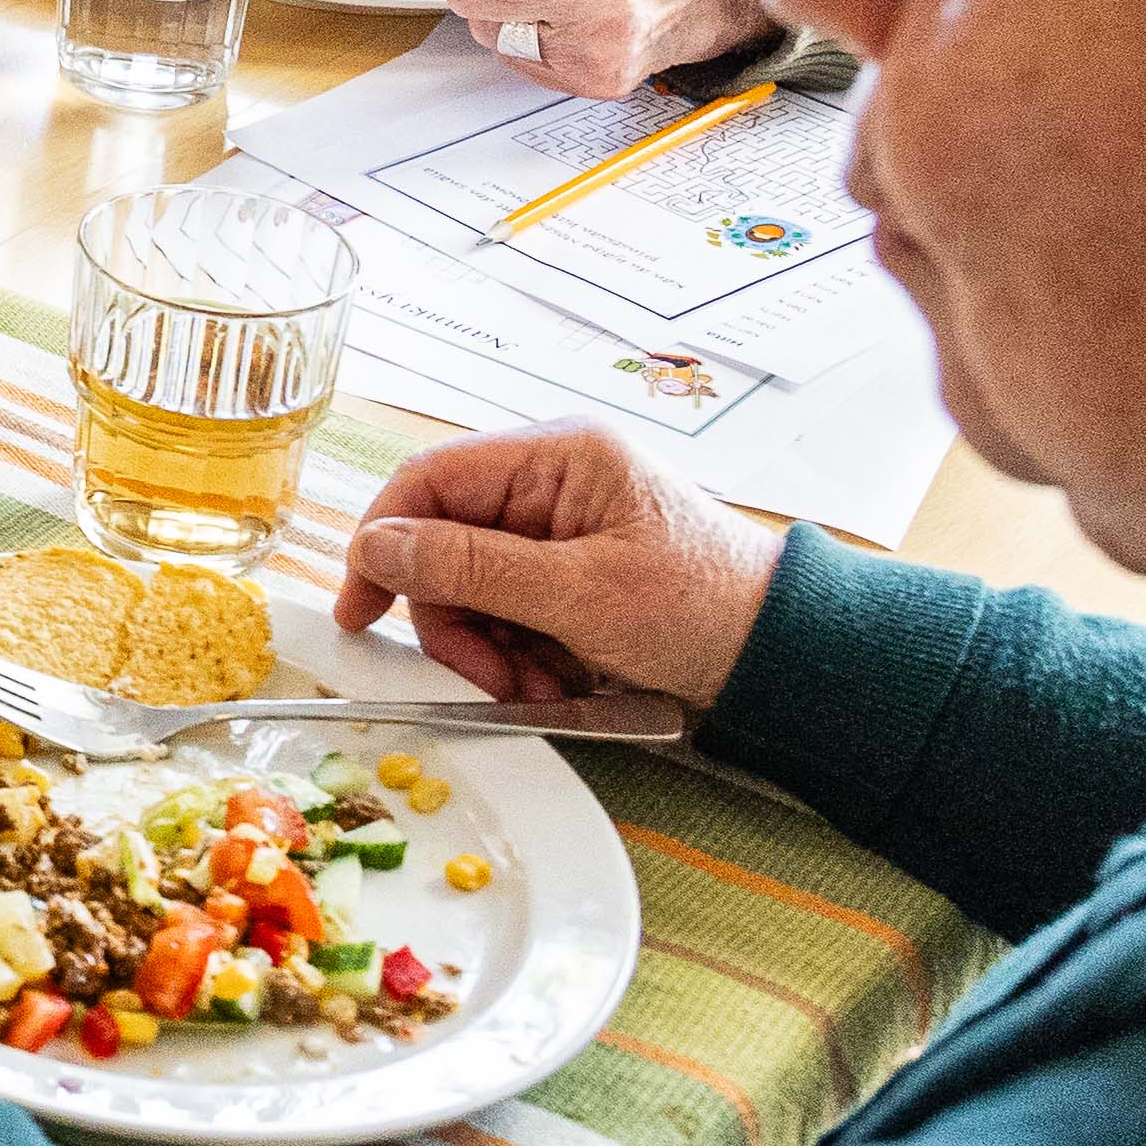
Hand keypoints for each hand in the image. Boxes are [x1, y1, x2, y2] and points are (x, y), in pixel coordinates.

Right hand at [331, 422, 785, 708]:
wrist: (786, 655)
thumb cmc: (704, 609)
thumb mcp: (580, 593)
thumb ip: (471, 567)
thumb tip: (376, 550)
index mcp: (557, 456)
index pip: (429, 480)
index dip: (381, 544)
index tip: (360, 612)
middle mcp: (550, 482)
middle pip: (443, 543)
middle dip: (456, 620)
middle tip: (486, 679)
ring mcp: (559, 528)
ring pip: (470, 587)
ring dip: (489, 649)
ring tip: (536, 690)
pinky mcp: (569, 573)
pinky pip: (507, 611)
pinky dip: (518, 656)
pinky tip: (555, 682)